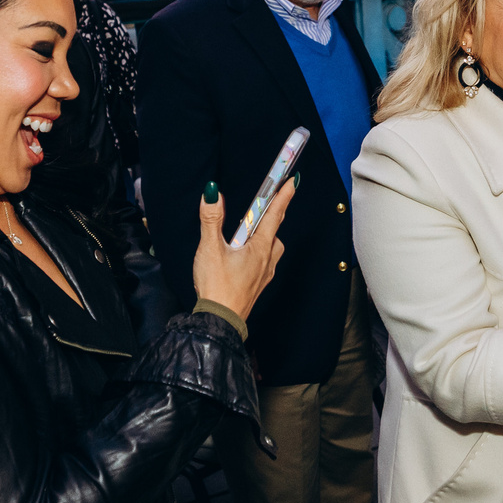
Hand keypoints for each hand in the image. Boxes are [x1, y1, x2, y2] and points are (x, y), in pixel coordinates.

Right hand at [191, 177, 294, 321]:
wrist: (220, 322)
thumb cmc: (217, 287)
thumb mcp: (210, 248)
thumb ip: (211, 219)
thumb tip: (212, 193)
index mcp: (259, 248)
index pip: (274, 215)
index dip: (283, 196)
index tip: (292, 181)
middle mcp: (267, 260)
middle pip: (274, 231)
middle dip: (273, 214)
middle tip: (270, 200)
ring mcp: (263, 274)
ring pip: (271, 248)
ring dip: (265, 236)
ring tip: (250, 230)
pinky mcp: (256, 285)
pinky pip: (264, 262)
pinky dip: (258, 252)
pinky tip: (243, 256)